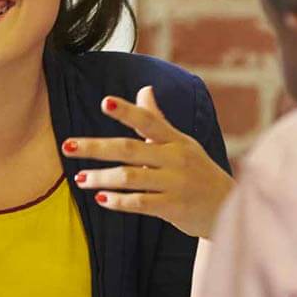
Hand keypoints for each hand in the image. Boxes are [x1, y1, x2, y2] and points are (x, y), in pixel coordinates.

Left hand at [64, 86, 233, 238]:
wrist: (229, 206)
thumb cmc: (197, 171)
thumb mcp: (182, 142)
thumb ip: (158, 120)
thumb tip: (144, 89)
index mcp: (176, 139)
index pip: (148, 120)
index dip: (126, 111)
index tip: (103, 102)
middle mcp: (175, 158)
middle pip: (129, 149)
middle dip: (96, 147)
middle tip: (67, 146)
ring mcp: (175, 183)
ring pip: (130, 177)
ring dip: (101, 177)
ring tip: (79, 179)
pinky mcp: (174, 207)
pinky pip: (141, 203)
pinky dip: (119, 201)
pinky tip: (100, 198)